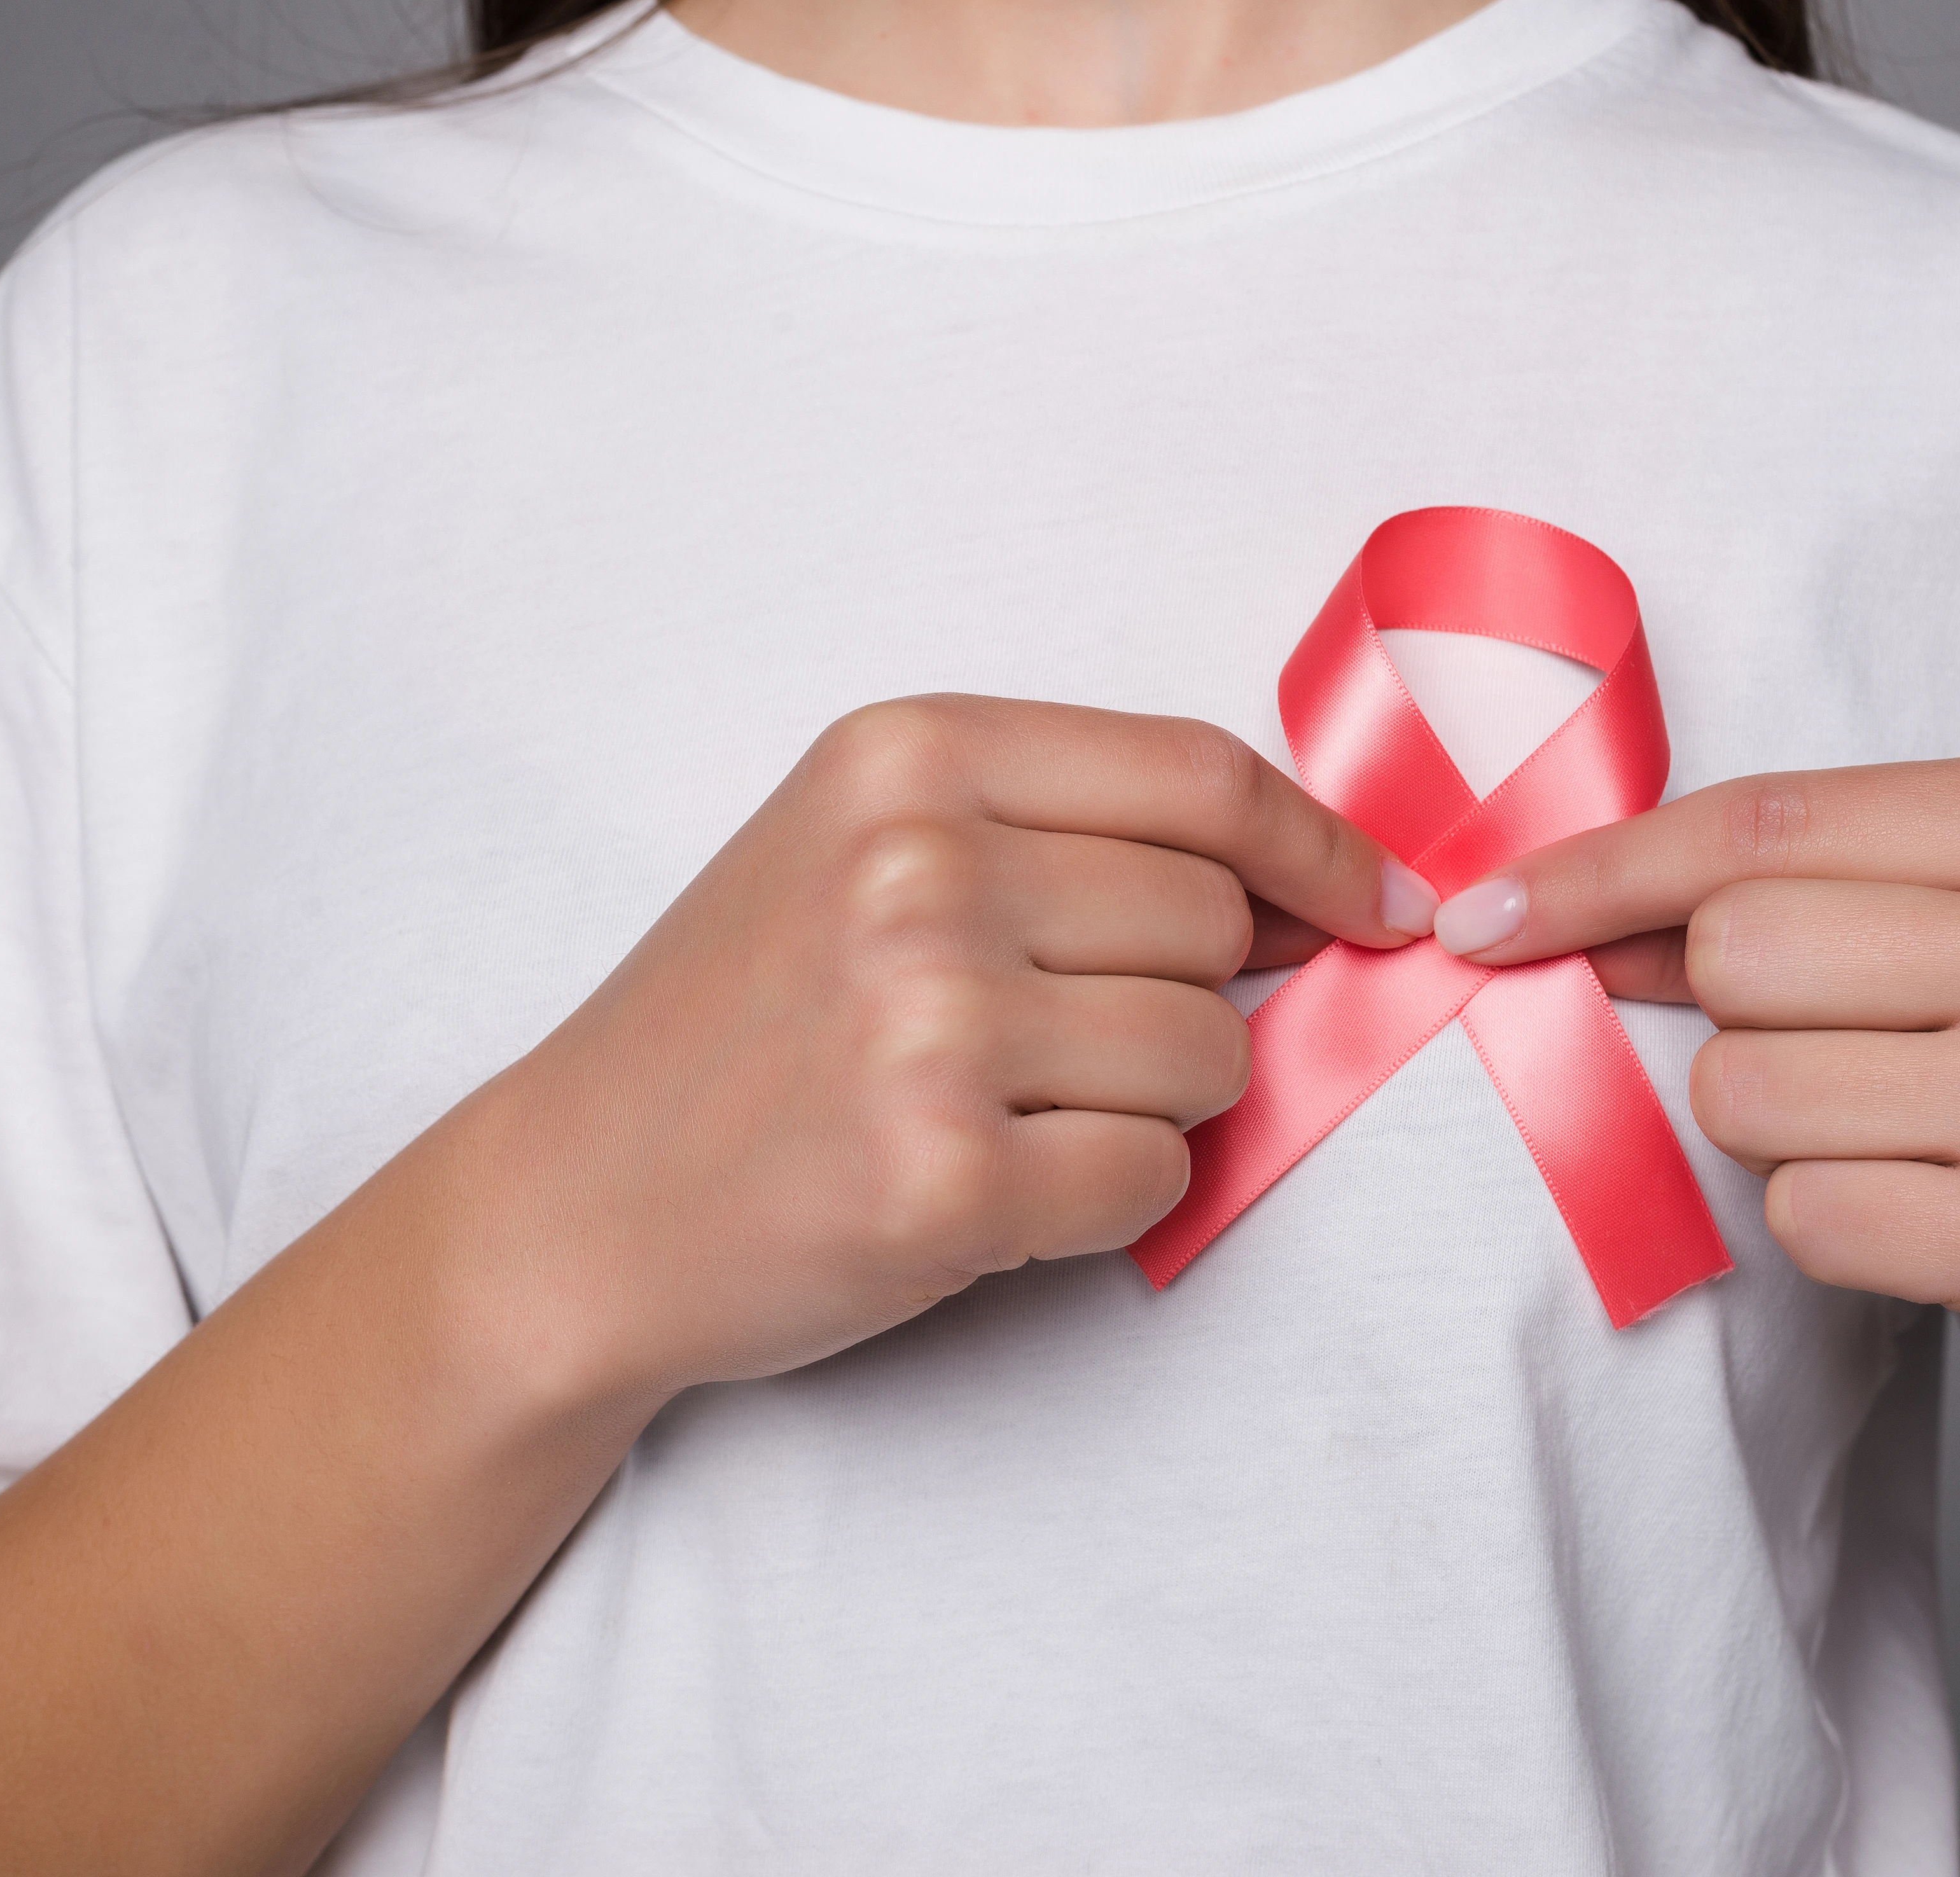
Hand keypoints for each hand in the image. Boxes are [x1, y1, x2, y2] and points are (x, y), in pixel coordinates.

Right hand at [440, 696, 1438, 1404]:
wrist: (577, 1201)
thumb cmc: (742, 1027)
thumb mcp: (868, 853)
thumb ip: (1069, 833)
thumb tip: (1315, 889)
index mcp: (906, 758)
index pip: (1202, 780)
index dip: (1322, 851)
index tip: (1381, 906)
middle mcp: (918, 871)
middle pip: (1215, 925)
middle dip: (1186, 997)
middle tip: (1057, 1045)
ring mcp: (927, 1023)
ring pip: (1209, 1054)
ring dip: (1150, 1105)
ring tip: (1010, 1112)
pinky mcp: (944, 1175)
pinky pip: (1159, 1176)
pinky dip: (1113, 1198)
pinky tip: (998, 1189)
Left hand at [1430, 756, 1959, 1423]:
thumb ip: (1776, 887)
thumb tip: (1539, 912)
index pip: (1759, 822)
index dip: (1596, 872)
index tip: (1484, 917)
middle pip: (1738, 954)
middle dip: (1736, 1017)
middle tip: (1844, 1054)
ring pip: (1745, 1091)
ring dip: (1773, 1129)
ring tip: (1899, 1132)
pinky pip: (1802, 1213)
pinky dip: (1827, 1220)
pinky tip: (1925, 1212)